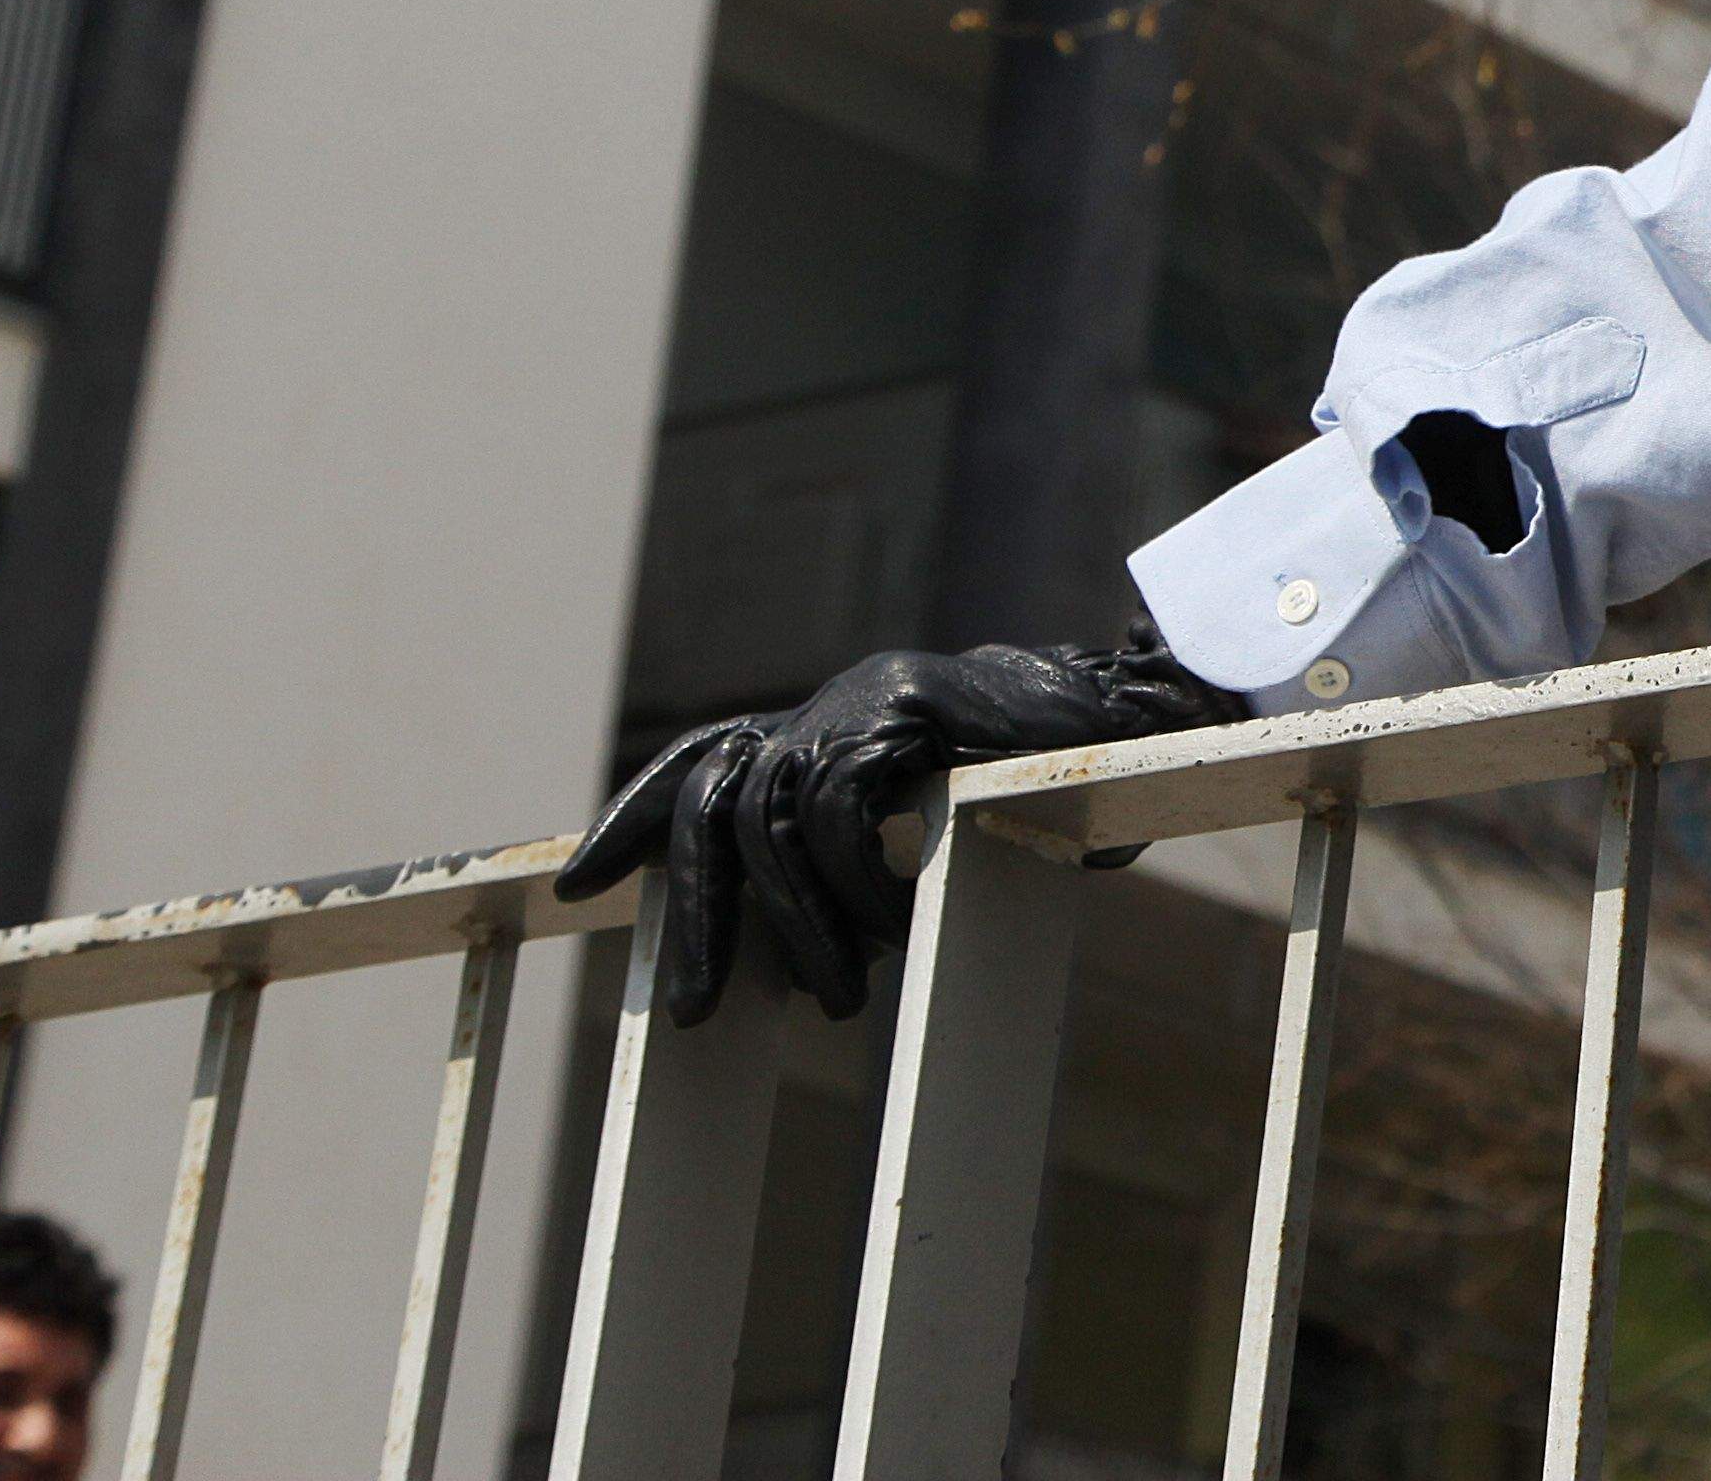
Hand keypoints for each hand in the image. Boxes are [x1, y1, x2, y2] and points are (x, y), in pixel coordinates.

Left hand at [560, 634, 1243, 1022]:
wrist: (1136, 715)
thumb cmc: (1044, 787)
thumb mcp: (934, 823)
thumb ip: (862, 859)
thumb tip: (795, 963)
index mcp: (828, 724)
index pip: (704, 760)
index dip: (636, 817)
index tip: (575, 884)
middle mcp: (830, 702)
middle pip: (716, 805)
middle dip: (697, 916)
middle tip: (701, 1014)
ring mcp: (863, 696)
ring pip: (771, 817)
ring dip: (795, 925)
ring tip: (843, 1000)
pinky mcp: (904, 705)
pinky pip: (838, 807)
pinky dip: (856, 882)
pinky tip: (898, 929)